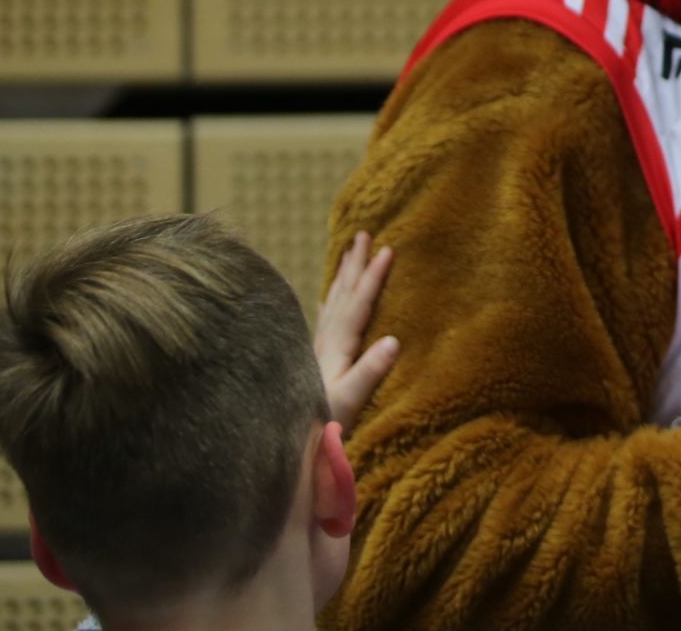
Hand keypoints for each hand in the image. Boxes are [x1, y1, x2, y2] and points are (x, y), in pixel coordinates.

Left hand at [316, 230, 399, 425]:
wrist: (287, 447)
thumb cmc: (322, 426)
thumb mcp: (349, 402)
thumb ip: (369, 372)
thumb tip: (394, 341)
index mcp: (337, 347)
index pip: (358, 304)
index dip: (373, 276)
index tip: (387, 248)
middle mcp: (325, 343)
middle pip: (342, 295)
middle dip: (354, 265)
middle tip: (363, 234)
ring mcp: (317, 350)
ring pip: (333, 303)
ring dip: (343, 277)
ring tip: (348, 254)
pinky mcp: (313, 361)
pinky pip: (325, 320)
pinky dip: (330, 303)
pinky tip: (328, 300)